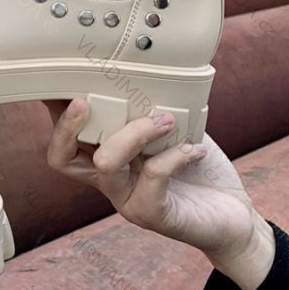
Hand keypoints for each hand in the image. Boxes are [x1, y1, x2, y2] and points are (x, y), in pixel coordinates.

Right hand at [46, 99, 275, 289]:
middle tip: (83, 100)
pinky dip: (174, 155)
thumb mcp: (172, 132)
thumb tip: (144, 73)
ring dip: (134, 133)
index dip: (56, 113)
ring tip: (166, 120)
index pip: (64, 139)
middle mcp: (108, 180)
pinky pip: (152, 176)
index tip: (63, 80)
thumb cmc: (199, 170)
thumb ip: (152, 110)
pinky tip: (196, 150)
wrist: (232, 216)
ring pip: (106, 162)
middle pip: (60, 158)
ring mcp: (126, 199)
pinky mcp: (152, 214)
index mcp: (106, 157)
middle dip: (65, 126)